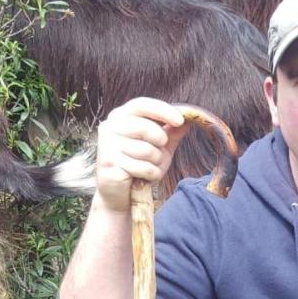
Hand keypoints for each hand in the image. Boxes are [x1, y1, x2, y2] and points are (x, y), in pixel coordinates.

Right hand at [92, 98, 192, 212]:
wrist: (120, 193)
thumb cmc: (139, 166)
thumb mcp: (160, 147)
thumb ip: (173, 132)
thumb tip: (190, 118)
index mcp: (120, 116)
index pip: (142, 105)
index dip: (162, 111)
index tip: (180, 120)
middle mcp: (110, 127)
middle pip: (145, 127)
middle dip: (160, 143)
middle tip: (158, 154)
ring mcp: (107, 145)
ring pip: (146, 150)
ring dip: (156, 162)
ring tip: (148, 167)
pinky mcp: (109, 164)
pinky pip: (143, 167)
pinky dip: (152, 175)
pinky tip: (144, 178)